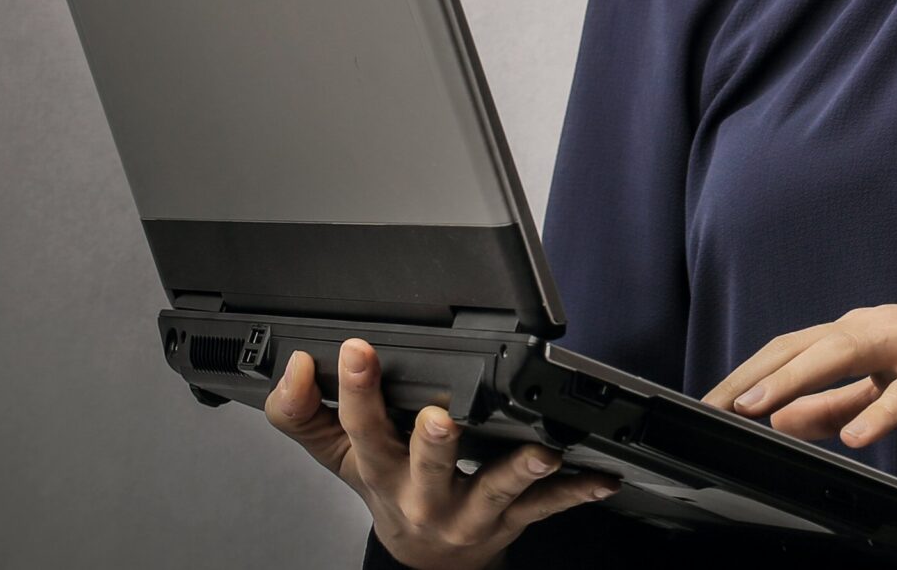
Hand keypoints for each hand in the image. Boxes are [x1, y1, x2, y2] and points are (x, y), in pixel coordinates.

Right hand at [264, 338, 616, 569]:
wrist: (427, 559)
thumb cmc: (390, 489)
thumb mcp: (340, 457)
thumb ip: (305, 412)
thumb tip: (293, 366)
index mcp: (380, 470)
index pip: (358, 428)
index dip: (356, 390)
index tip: (355, 348)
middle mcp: (423, 495)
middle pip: (426, 465)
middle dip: (434, 442)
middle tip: (441, 417)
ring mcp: (471, 510)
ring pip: (495, 489)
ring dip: (519, 469)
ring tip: (543, 451)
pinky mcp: (512, 519)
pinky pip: (548, 506)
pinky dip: (577, 490)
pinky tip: (603, 478)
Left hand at [704, 285, 896, 449]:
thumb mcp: (891, 385)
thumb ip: (836, 404)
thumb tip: (779, 420)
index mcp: (862, 334)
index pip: (790, 350)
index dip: (746, 376)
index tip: (707, 406)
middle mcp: (880, 328)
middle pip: (805, 345)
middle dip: (756, 376)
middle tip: (714, 409)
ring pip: (848, 351)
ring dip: (799, 379)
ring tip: (761, 411)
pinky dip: (882, 410)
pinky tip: (859, 436)